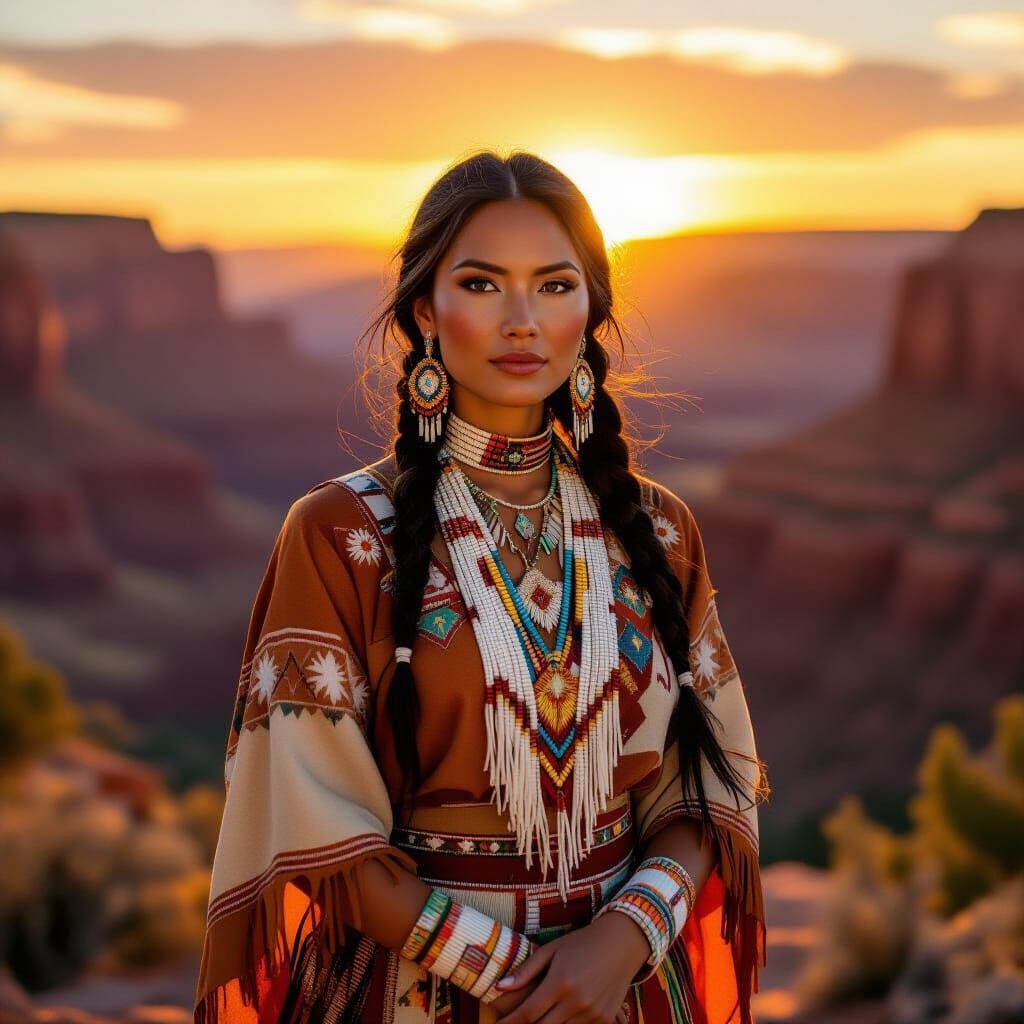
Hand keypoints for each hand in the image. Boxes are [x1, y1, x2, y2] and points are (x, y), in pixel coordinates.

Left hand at [491, 911, 649, 1022]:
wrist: (621, 943)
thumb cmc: (581, 942)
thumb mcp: (551, 950)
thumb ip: (526, 971)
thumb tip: (499, 987)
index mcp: (560, 982)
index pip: (527, 1013)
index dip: (509, 1022)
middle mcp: (577, 1001)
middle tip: (513, 1023)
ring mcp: (592, 1013)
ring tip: (538, 1015)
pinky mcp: (604, 1019)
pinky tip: (560, 1014)